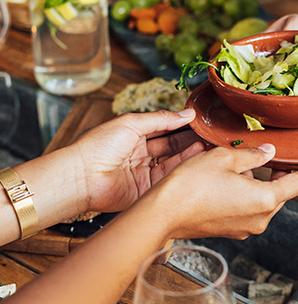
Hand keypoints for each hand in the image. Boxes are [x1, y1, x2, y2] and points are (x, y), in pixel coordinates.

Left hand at [64, 110, 202, 213]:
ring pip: (172, 161)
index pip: (163, 128)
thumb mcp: (131, 123)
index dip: (181, 125)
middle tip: (210, 134)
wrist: (82, 177)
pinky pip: (168, 177)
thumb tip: (187, 113)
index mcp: (132, 135)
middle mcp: (139, 154)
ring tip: (207, 144)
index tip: (200, 121)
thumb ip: (162, 119)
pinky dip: (182, 168)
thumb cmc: (98, 146)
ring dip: (189, 153)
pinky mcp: (146, 190)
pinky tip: (196, 157)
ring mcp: (143, 172)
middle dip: (189, 139)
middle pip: (170, 145)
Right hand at [143, 144, 297, 239]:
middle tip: (270, 155)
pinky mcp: (232, 231)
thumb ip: (253, 155)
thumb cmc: (191, 184)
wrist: (161, 215)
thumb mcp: (225, 158)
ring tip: (236, 167)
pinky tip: (226, 182)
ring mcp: (246, 228)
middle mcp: (261, 218)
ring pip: (263, 200)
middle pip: (280, 192)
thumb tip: (270, 153)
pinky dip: (245, 194)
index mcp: (266, 199)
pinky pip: (248, 208)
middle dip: (277, 173)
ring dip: (257, 183)